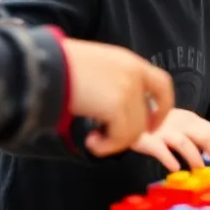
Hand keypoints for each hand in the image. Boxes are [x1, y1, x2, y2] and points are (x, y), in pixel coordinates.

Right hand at [60, 38, 173, 157]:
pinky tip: (90, 142)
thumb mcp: (98, 67)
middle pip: (145, 116)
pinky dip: (107, 147)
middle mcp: (134, 74)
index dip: (163, 108)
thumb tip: (116, 113)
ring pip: (134, 131)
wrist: (47, 65)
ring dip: (114, 142)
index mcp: (130, 62)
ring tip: (92, 140)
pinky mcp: (117, 105)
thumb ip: (114, 84)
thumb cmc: (62, 67)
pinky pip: (121, 138)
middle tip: (104, 138)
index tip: (153, 126)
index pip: (162, 84)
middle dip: (128, 134)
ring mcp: (127, 89)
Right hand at [132, 109, 209, 171]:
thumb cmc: (161, 125)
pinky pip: (161, 149)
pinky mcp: (149, 139)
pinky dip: (169, 159)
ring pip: (186, 143)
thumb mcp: (183, 126)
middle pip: (208, 137)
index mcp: (194, 121)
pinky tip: (174, 169)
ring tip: (202, 173)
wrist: (132, 111)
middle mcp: (183, 123)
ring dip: (197, 159)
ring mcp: (166, 130)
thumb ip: (198, 137)